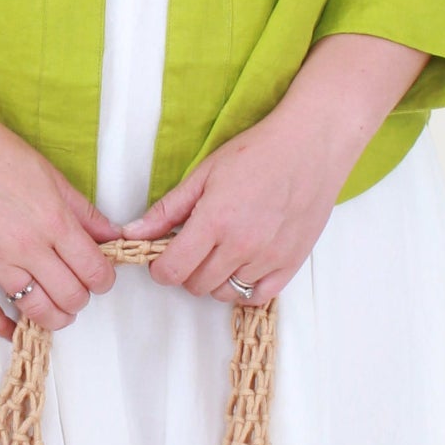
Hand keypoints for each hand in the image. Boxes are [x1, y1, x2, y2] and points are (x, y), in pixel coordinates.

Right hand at [0, 99, 119, 339]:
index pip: (93, 271)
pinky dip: (2, 327)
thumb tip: (113, 235)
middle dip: (81, 298)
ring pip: (34, 309)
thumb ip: (84, 212)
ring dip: (53, 317)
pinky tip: (14, 329)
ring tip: (56, 311)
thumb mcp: (52, 177)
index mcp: (54, 222)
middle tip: (78, 290)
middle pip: (69, 296)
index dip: (104, 280)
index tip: (100, 277)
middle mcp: (27, 247)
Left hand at [116, 101, 358, 304]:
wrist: (311, 147)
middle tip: (195, 247)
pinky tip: (243, 265)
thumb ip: (168, 209)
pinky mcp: (291, 264)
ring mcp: (269, 258)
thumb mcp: (204, 174)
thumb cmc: (258, 153)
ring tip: (222, 251)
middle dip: (187, 270)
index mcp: (215, 221)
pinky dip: (245, 288)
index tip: (164, 254)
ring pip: (225, 292)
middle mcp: (242, 245)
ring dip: (216, 278)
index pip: (172, 270)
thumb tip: (133, 233)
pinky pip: (257, 297)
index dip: (160, 266)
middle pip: (196, 285)